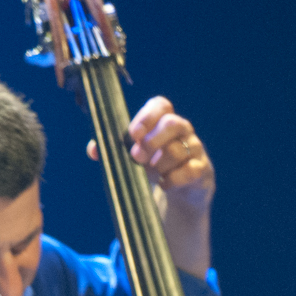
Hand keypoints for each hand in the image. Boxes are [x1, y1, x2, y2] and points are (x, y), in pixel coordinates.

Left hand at [87, 95, 215, 212]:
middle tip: (136, 157)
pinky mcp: (202, 169)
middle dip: (151, 141)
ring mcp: (194, 148)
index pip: (161, 105)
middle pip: (173, 123)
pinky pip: (191, 170)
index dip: (147, 116)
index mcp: (163, 120)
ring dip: (159, 165)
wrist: (177, 190)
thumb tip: (93, 149)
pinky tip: (164, 184)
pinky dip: (173, 179)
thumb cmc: (151, 165)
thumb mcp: (132, 156)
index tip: (133, 133)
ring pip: (178, 150)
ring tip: (150, 174)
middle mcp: (182, 130)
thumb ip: (112, 150)